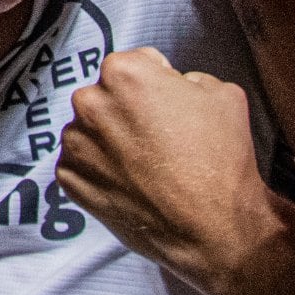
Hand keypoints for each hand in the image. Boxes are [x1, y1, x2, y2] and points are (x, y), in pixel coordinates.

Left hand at [57, 47, 277, 294]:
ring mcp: (76, 143)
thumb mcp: (224, 94)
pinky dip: (100, 170)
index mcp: (124, 72)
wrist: (213, 229)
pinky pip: (81, 163)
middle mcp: (90, 102)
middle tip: (160, 139)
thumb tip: (176, 82)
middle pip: (108, 95)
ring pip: (91, 129)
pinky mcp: (69, 179)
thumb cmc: (220, 162)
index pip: (137, 64)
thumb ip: (190, 76)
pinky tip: (131, 182)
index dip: (159, 84)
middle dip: (130, 111)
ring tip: (147, 165)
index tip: (170, 107)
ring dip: (112, 140)